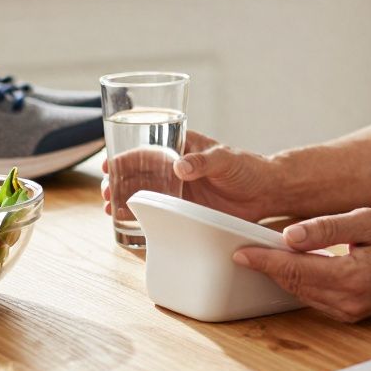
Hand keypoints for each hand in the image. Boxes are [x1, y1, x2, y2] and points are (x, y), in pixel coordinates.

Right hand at [102, 131, 285, 221]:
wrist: (265, 192)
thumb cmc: (247, 167)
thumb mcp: (225, 159)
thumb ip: (203, 161)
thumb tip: (181, 166)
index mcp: (182, 148)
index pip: (147, 148)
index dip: (125, 156)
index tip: (107, 164)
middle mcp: (176, 168)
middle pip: (139, 173)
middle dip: (118, 181)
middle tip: (105, 193)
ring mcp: (179, 190)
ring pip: (145, 193)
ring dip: (124, 199)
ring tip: (109, 209)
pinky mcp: (185, 210)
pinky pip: (159, 212)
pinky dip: (142, 216)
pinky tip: (127, 223)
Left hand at [232, 208, 370, 321]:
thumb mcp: (370, 221)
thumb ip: (328, 229)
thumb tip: (289, 236)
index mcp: (350, 277)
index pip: (294, 269)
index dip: (263, 259)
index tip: (239, 250)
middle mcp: (347, 301)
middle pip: (293, 284)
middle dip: (266, 267)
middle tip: (241, 249)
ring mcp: (350, 312)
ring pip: (302, 294)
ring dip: (281, 276)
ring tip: (261, 255)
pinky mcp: (353, 314)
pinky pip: (316, 299)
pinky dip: (300, 284)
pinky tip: (292, 267)